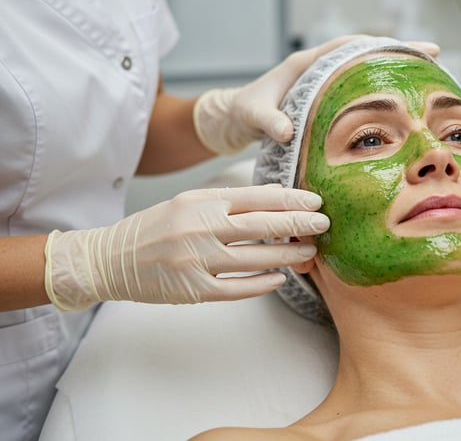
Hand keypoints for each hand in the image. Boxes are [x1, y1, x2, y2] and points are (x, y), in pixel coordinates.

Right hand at [44, 186, 329, 309]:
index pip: (257, 197)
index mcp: (201, 202)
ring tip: (310, 252)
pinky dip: (261, 283)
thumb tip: (272, 200)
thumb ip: (226, 201)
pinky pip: (237, 287)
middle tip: (325, 224)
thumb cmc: (154, 228)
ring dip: (288, 254)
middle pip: (262, 225)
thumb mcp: (188, 202)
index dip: (291, 198)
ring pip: (255, 257)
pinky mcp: (193, 289)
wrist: (109, 258)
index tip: (316, 200)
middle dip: (299, 223)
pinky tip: (280, 279)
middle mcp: (201, 227)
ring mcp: (197, 260)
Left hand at [193, 35, 439, 154]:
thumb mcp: (252, 115)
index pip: (350, 46)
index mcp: (306, 64)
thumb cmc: (240, 113)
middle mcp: (318, 70)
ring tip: (428, 80)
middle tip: (435, 56)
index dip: (383, 44)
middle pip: (366, 56)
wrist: (230, 121)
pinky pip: (357, 93)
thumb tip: (285, 131)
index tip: (414, 47)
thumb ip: (268, 120)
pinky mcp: (324, 102)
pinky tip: (399, 108)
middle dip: (400, 54)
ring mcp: (323, 85)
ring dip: (393, 75)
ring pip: (364, 74)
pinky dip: (379, 96)